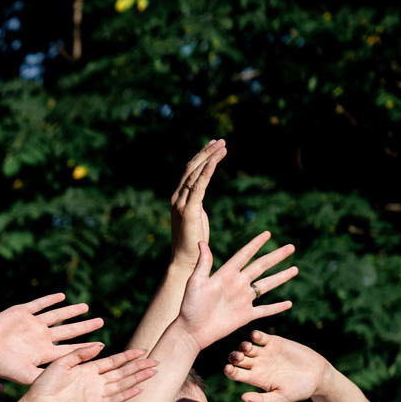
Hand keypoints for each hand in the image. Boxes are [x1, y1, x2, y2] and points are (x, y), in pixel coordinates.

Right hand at [0, 293, 107, 383]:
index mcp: (43, 352)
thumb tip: (75, 376)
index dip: (84, 346)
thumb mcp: (29, 375)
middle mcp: (40, 337)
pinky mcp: (21, 313)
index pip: (69, 348)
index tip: (101, 345)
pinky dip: (50, 300)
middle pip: (68, 330)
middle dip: (84, 326)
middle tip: (101, 322)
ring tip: (86, 307)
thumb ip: (51, 373)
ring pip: (57, 315)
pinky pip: (39, 304)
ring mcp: (31, 324)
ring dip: (71, 311)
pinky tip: (62, 296)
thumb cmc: (3, 367)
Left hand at [19, 346, 155, 401]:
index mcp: (88, 369)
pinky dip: (126, 394)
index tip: (143, 350)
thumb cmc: (45, 383)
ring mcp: (96, 394)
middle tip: (156, 361)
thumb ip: (81, 354)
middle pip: (122, 373)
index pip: (114, 361)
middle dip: (139, 367)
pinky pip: (113, 399)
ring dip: (137, 379)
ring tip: (153, 372)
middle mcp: (95, 381)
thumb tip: (102, 346)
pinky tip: (138, 389)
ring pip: (121, 384)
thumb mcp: (62, 362)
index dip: (128, 356)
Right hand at [169, 139, 225, 266]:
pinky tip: (216, 160)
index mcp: (178, 198)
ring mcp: (181, 203)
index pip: (189, 171)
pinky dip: (207, 171)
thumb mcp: (195, 217)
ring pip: (195, 173)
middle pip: (191, 167)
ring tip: (223, 146)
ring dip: (209, 157)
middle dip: (206, 152)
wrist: (185, 260)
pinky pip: (199, 185)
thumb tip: (200, 195)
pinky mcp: (189, 210)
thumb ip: (196, 203)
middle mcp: (177, 197)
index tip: (214, 145)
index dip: (201, 156)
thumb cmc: (193, 242)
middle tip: (221, 141)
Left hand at [174, 232, 296, 348]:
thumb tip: (201, 242)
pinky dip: (277, 307)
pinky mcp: (246, 315)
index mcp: (226, 274)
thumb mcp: (195, 282)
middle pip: (261, 267)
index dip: (256, 244)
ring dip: (281, 277)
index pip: (244, 255)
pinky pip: (265, 310)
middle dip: (276, 257)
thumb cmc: (190, 306)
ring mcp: (243, 300)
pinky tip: (289, 303)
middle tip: (291, 247)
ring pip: (267, 285)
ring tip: (295, 269)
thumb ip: (203, 264)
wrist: (191, 331)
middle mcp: (238, 284)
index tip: (268, 234)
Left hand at [223, 331, 333, 401]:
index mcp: (255, 378)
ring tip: (248, 348)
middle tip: (238, 357)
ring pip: (246, 347)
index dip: (230, 371)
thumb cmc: (299, 390)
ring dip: (243, 346)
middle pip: (237, 359)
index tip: (228, 369)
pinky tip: (256, 337)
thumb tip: (243, 398)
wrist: (317, 376)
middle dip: (234, 357)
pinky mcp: (274, 342)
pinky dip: (255, 336)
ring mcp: (265, 353)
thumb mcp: (281, 397)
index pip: (236, 374)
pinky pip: (260, 337)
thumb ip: (262, 399)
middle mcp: (257, 365)